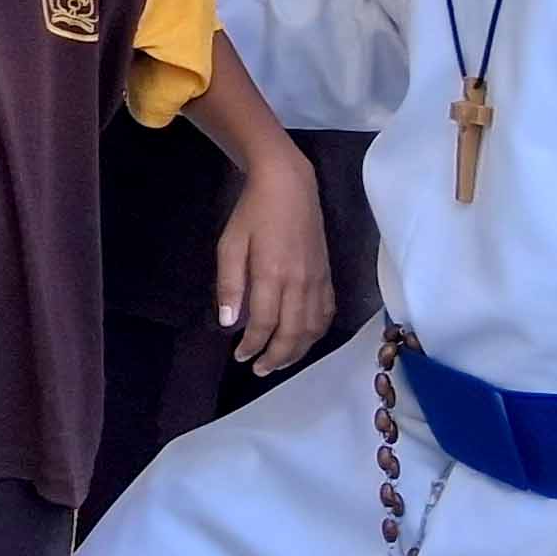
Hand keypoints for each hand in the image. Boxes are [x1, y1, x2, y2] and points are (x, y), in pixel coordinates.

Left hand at [212, 142, 333, 373]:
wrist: (289, 185)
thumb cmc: (252, 212)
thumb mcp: (229, 244)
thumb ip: (229, 284)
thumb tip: (228, 323)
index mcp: (272, 274)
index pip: (265, 324)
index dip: (252, 345)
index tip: (240, 355)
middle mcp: (300, 282)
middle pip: (292, 333)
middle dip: (275, 357)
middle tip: (259, 369)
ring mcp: (318, 280)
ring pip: (312, 329)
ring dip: (297, 351)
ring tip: (279, 362)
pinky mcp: (328, 275)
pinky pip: (327, 313)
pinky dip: (316, 333)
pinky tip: (303, 340)